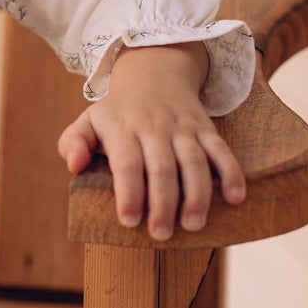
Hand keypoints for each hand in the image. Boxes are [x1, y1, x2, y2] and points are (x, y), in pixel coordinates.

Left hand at [56, 43, 245, 239]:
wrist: (154, 73)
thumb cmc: (117, 112)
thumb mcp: (88, 121)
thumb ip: (73, 143)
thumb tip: (73, 166)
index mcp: (122, 129)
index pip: (127, 163)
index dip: (129, 193)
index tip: (129, 220)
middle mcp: (154, 128)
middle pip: (162, 167)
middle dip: (163, 203)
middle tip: (161, 234)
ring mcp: (183, 128)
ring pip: (193, 161)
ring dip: (197, 194)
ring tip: (193, 224)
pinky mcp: (206, 129)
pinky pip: (221, 150)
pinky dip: (231, 173)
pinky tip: (235, 198)